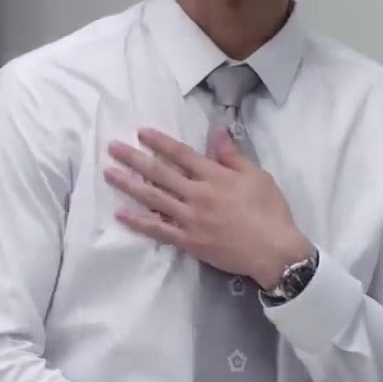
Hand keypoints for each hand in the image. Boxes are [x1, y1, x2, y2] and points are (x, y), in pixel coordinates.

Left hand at [105, 126, 312, 288]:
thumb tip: (216, 130)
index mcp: (215, 176)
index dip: (160, 142)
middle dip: (134, 159)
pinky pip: (158, 230)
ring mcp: (190, 219)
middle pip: (160, 173)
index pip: (181, 154)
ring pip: (153, 198)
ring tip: (108, 173)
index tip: (141, 132)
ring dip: (129, 185)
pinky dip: (138, 222)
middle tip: (112, 148)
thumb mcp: (257, 176)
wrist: (274, 251)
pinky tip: (120, 213)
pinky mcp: (188, 241)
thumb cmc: (269, 211)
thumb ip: (232, 155)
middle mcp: (198, 195)